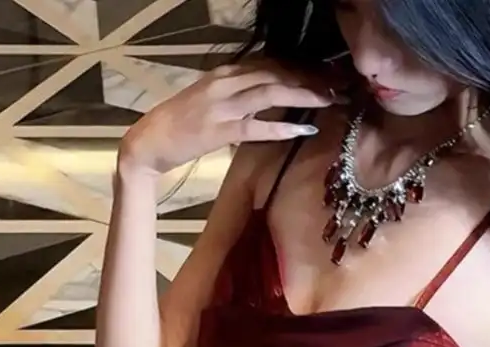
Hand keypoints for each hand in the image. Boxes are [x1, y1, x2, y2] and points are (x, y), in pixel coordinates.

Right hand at [118, 62, 334, 178]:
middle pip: (276, 71)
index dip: (301, 66)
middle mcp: (226, 81)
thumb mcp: (211, 99)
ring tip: (330, 100)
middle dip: (310, 77)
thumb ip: (238, 92)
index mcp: (225, 72)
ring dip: (304, 94)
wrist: (151, 140)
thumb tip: (267, 91)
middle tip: (339, 84)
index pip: (270, 62)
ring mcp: (223, 105)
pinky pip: (257, 125)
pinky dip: (282, 127)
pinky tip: (304, 130)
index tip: (327, 72)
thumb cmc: (181, 123)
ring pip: (271, 91)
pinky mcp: (220, 129)